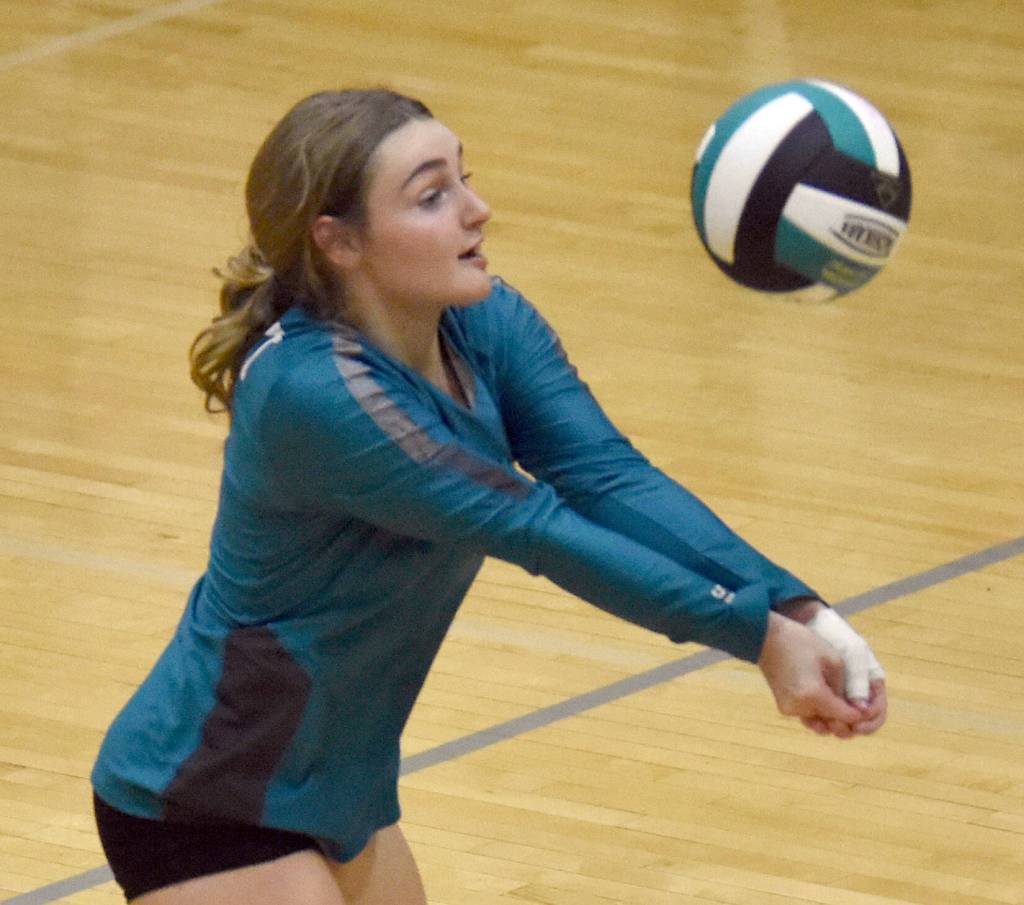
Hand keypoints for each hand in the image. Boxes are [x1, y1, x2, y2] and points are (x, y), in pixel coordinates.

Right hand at [758, 611, 875, 738]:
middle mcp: (801, 708)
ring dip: (831, 717)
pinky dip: (818, 712)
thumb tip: (857, 708)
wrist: (766, 638)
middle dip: (846, 719)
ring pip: (819, 722)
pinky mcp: (783, 707)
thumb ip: (845, 687)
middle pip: (832, 724)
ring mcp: (790, 709)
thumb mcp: (832, 660)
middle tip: (854, 704)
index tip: (867, 706)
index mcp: (814, 695)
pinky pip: (807, 715)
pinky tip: (823, 698)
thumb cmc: (801, 642)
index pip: (846, 716)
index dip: (859, 714)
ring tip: (839, 701)